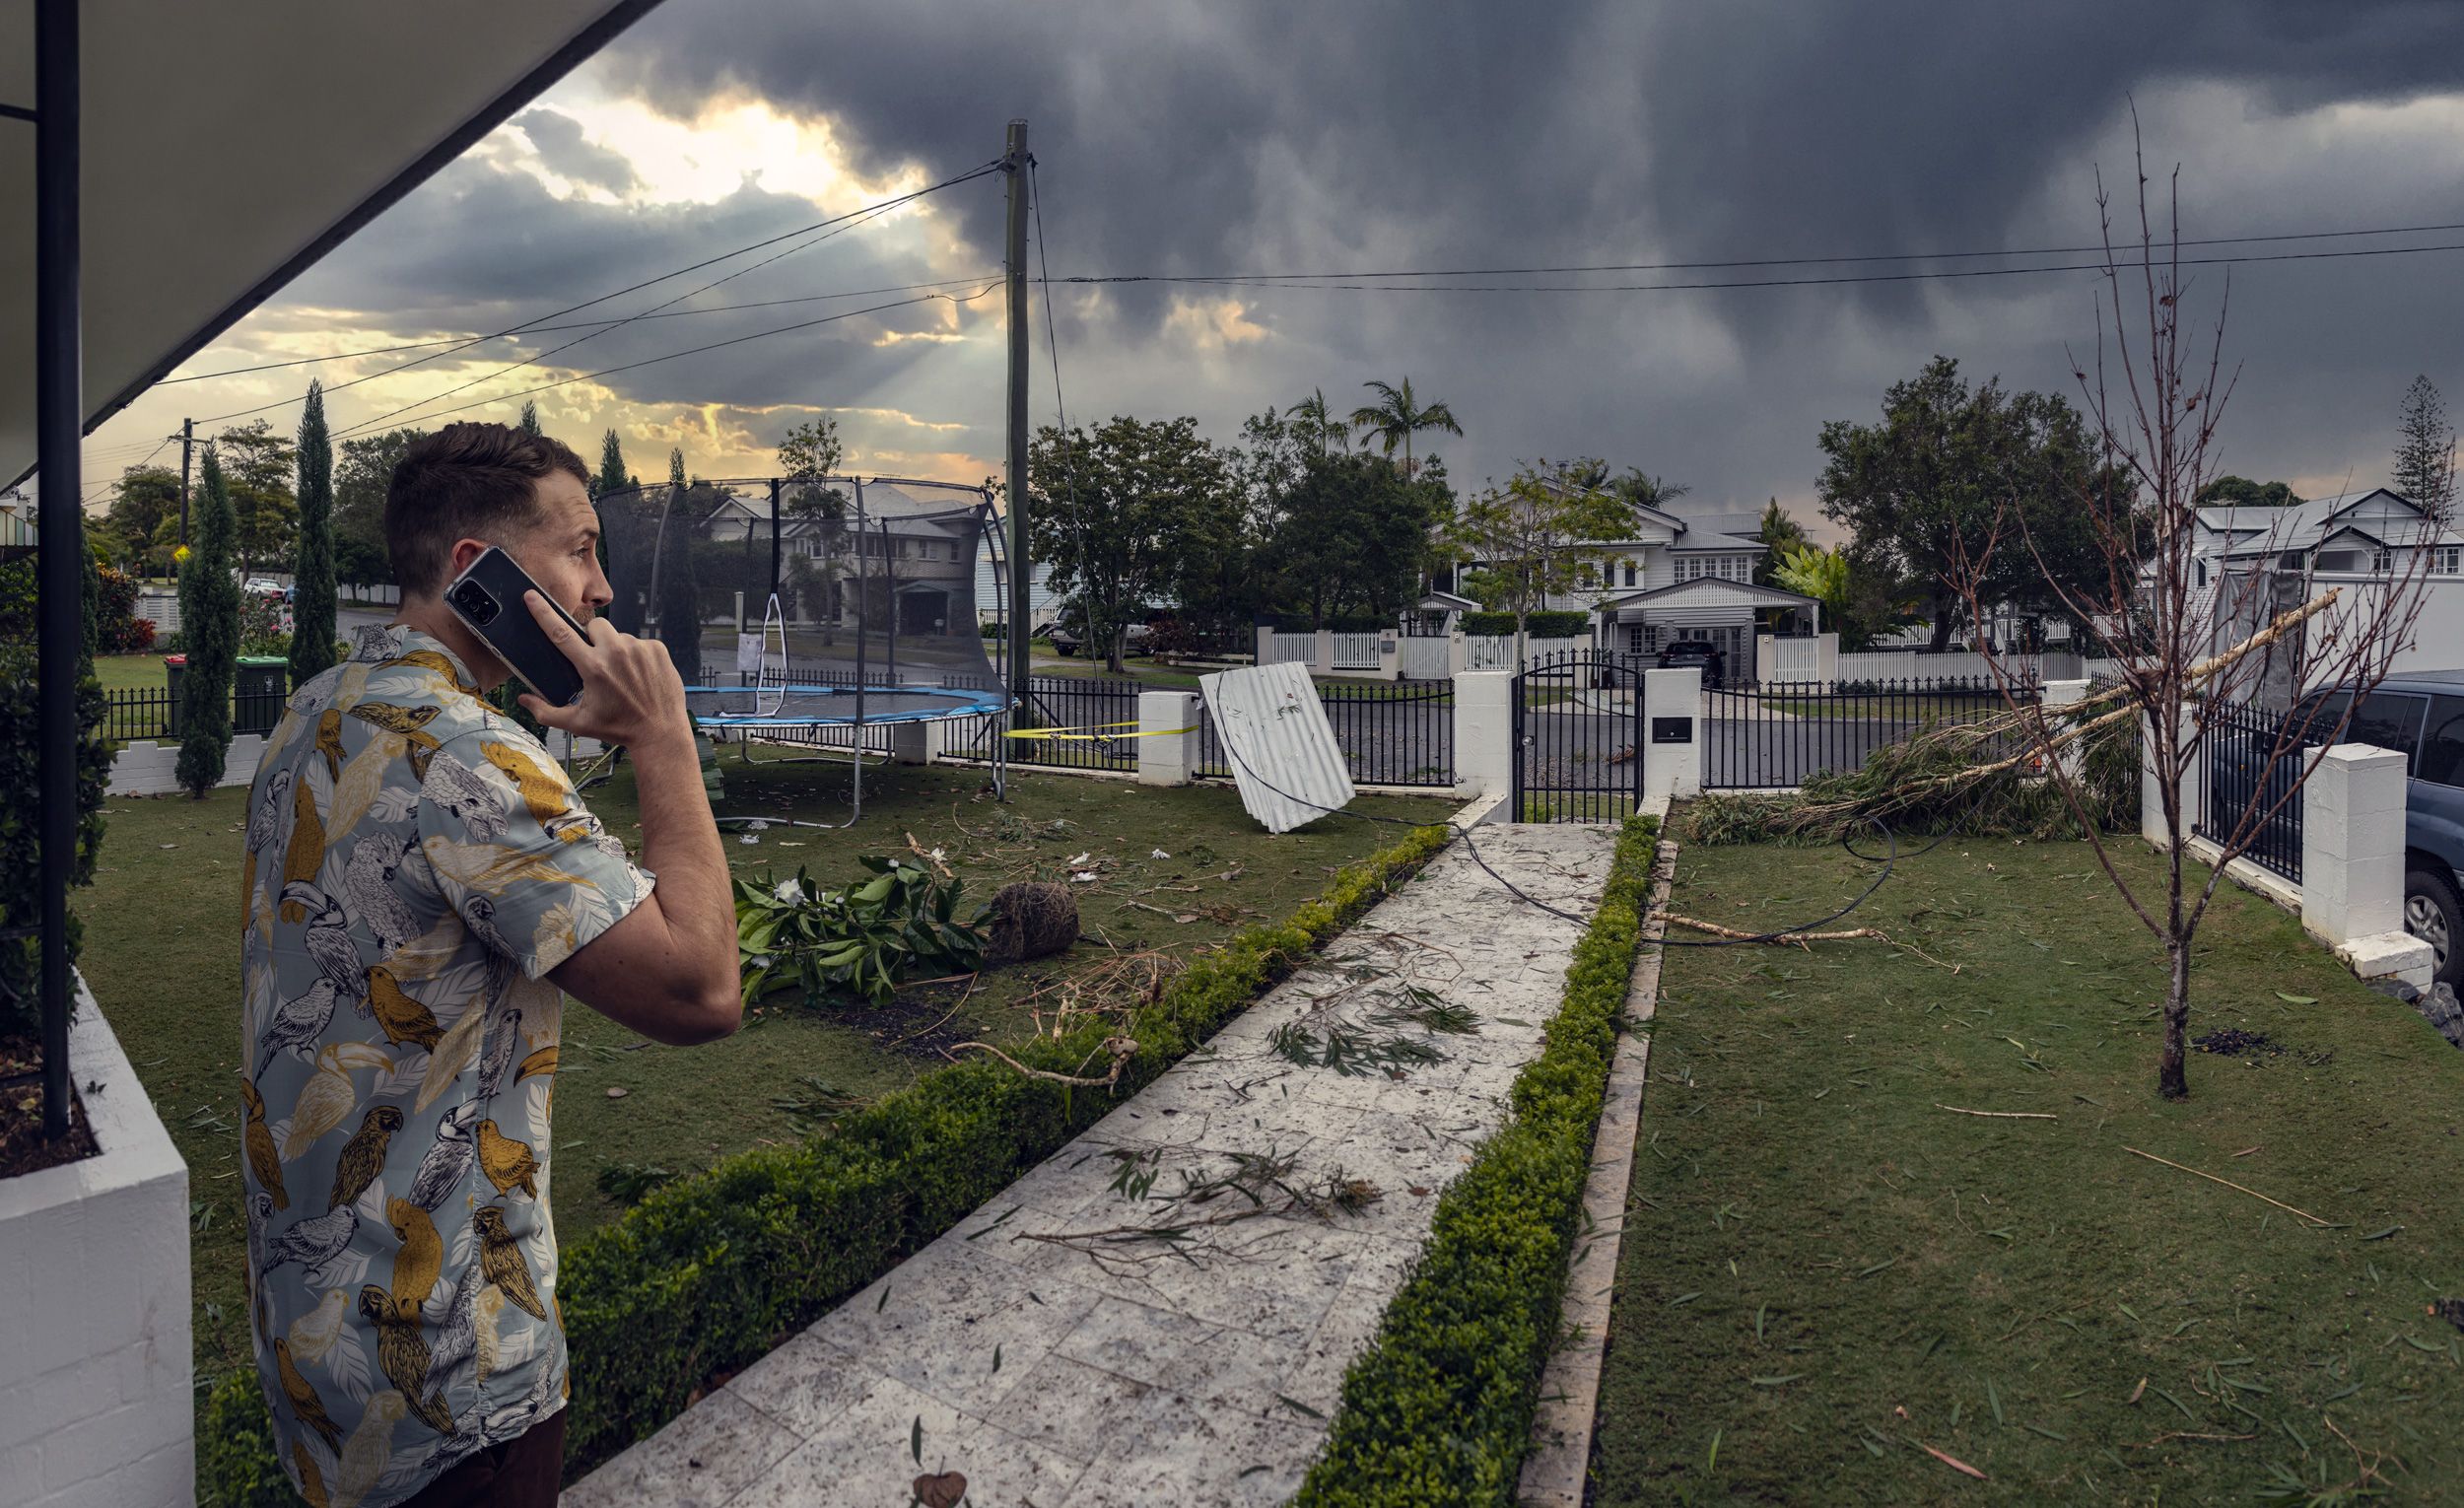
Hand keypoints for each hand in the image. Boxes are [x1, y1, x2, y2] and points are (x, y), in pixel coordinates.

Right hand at [515, 591, 690, 750]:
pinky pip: (638, 642)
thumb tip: (523, 700)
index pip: (560, 633)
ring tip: (621, 674)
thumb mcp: (579, 724)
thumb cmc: (619, 728)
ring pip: (617, 635)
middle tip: (595, 661)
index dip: (543, 613)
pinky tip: (637, 674)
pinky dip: (635, 654)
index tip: (532, 596)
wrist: (660, 732)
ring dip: (614, 648)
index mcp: (593, 668)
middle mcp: (616, 653)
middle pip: (593, 626)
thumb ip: (546, 712)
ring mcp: (639, 649)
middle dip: (590, 638)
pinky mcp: (657, 649)